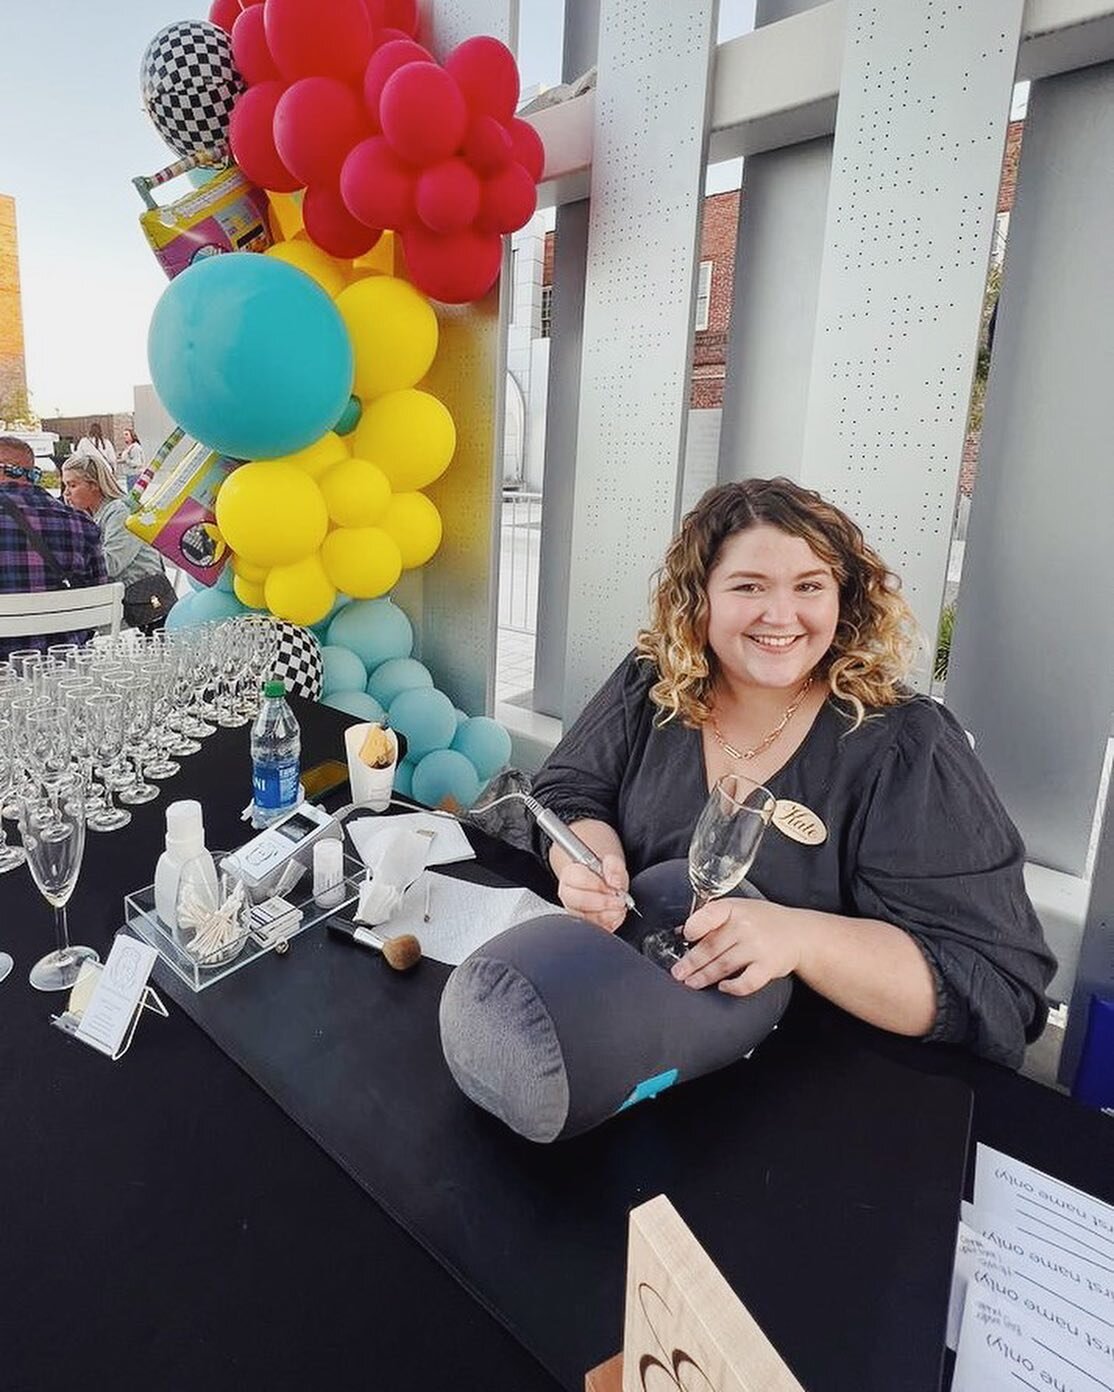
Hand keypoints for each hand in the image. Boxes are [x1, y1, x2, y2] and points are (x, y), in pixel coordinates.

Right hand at [557, 854, 629, 931]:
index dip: (599, 885)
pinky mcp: (584, 924)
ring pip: (586, 919)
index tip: (614, 887)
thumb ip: (614, 867)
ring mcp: (574, 911)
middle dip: (603, 903)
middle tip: (619, 901)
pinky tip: (616, 915)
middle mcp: (568, 894)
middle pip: (580, 902)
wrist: (603, 878)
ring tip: (619, 908)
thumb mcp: (612, 860)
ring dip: (608, 915)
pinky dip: (609, 924)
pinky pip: (595, 930)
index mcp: (570, 874)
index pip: (579, 881)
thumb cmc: (604, 870)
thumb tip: (615, 883)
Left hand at [671, 898, 805, 995]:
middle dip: (691, 962)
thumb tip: (682, 932)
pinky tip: (723, 987)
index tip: (684, 937)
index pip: (710, 915)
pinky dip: (733, 987)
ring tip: (691, 982)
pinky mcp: (769, 966)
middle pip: (711, 947)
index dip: (695, 927)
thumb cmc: (763, 921)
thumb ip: (713, 919)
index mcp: (734, 908)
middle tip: (678, 973)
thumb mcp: (738, 909)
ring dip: (704, 976)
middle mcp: (746, 926)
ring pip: (724, 965)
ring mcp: (758, 947)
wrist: (798, 933)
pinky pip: (747, 981)